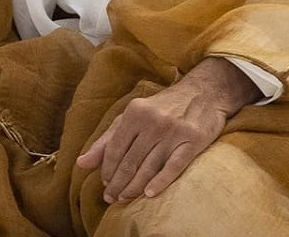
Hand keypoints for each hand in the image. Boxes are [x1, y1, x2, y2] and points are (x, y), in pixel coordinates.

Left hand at [76, 56, 260, 203]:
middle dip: (118, 183)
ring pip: (149, 167)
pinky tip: (149, 194)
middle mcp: (154, 121)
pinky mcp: (194, 140)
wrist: (206, 92)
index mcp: (136, 112)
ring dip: (134, 187)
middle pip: (130, 161)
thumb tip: (82, 163)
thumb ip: (107, 139)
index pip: (115, 150)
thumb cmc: (165, 107)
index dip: (107, 170)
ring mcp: (175, 131)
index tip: (105, 183)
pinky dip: (161, 181)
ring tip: (126, 198)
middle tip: (112, 197)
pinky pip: (174, 165)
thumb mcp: (133, 115)